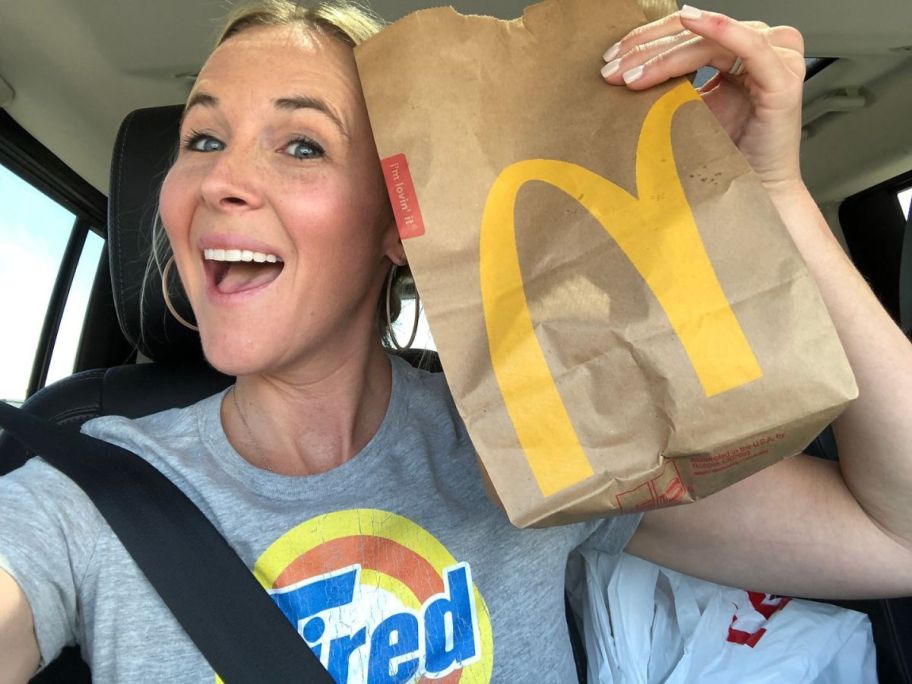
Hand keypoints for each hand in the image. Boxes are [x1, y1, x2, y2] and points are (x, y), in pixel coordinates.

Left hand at [601, 5, 805, 194]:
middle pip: (694, 36)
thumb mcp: (690, 108)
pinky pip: (749, 45)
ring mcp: (776, 57)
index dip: (647, 41)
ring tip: (634, 75)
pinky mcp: (783, 78)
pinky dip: (721, 30)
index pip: (686, 33)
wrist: (755, 189)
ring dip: (666, 56)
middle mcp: (760, 45)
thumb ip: (671, 83)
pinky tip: (692, 21)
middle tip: (614, 69)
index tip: (612, 59)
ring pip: (710, 43)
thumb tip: (624, 73)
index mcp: (738, 50)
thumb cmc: (727, 153)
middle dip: (648, 51)